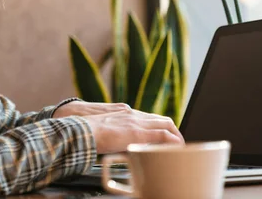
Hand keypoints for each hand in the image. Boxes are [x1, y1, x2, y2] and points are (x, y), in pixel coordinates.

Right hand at [54, 101, 183, 153]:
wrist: (81, 130)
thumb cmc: (87, 131)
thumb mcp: (105, 129)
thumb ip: (115, 132)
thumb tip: (116, 144)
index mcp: (126, 113)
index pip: (151, 118)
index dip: (162, 126)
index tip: (167, 136)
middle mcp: (134, 114)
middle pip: (162, 119)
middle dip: (174, 130)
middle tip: (178, 143)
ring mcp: (137, 122)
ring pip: (166, 124)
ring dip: (176, 135)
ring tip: (180, 147)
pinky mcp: (139, 133)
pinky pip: (163, 135)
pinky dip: (173, 141)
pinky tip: (178, 147)